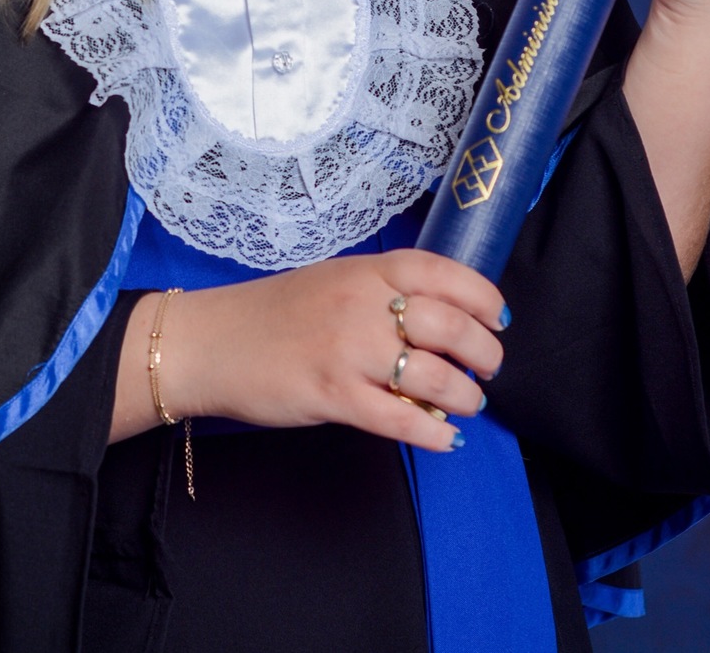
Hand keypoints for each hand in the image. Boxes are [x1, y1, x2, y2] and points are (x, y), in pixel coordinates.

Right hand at [110, 251, 507, 451]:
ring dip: (464, 396)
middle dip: (484, 352)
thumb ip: (380, 290)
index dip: (481, 296)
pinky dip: (432, 433)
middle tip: (489, 368)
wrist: (211, 342)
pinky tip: (444, 438)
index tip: (498, 318)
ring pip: (432, 375)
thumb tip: (440, 317)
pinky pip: (399, 419)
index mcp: (363, 270)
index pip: (440, 272)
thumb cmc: (274, 313)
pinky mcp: (332, 395)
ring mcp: (347, 350)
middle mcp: (360, 304)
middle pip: (448, 325)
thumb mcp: (332, 280)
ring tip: (467, 404)